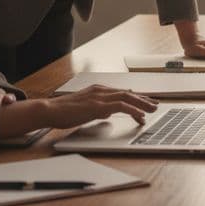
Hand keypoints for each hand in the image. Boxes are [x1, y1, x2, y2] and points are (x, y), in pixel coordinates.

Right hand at [43, 84, 158, 127]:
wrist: (50, 110)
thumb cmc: (63, 112)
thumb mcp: (85, 110)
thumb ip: (97, 109)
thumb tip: (107, 113)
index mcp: (98, 90)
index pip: (122, 93)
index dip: (136, 98)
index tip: (146, 103)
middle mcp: (101, 90)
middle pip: (128, 93)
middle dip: (143, 99)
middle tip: (154, 105)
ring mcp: (100, 97)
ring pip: (127, 98)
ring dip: (142, 104)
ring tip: (152, 110)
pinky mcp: (98, 105)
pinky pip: (121, 106)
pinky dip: (132, 110)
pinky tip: (140, 115)